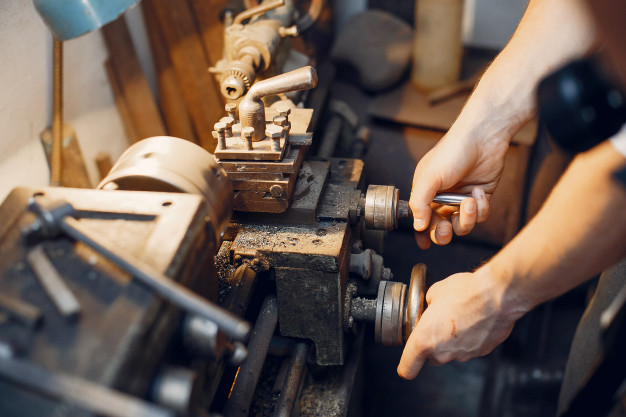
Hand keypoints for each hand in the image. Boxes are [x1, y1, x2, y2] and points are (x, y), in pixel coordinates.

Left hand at [397, 268, 516, 379]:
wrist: (497, 296)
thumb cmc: (465, 293)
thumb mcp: (435, 292)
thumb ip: (428, 305)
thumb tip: (432, 304)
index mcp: (425, 339)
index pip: (407, 367)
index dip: (406, 365)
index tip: (408, 361)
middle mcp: (443, 352)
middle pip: (431, 358)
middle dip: (431, 345)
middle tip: (436, 325)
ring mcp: (463, 354)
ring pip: (452, 352)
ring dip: (452, 340)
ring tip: (459, 317)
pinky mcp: (482, 351)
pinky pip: (470, 348)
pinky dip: (470, 338)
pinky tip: (474, 320)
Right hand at [410, 131, 508, 247]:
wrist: (483, 139)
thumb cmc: (452, 153)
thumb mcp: (429, 178)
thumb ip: (419, 203)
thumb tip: (417, 226)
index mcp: (426, 193)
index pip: (421, 220)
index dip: (422, 233)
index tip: (423, 244)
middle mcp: (443, 199)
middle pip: (440, 229)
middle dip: (442, 233)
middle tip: (444, 228)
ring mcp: (462, 200)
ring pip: (462, 226)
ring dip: (466, 218)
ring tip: (469, 201)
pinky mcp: (480, 199)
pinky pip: (480, 216)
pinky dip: (481, 208)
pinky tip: (478, 192)